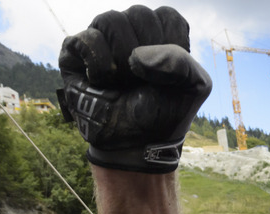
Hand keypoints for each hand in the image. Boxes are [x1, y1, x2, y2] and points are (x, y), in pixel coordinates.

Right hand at [57, 5, 210, 172]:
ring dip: (123, 61)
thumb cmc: (165, 111)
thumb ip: (183, 62)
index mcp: (160, 34)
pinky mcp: (75, 52)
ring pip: (111, 20)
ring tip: (124, 83)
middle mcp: (130, 31)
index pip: (168, 16)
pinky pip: (86, 39)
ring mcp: (102, 39)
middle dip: (148, 54)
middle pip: (140, 14)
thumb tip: (137, 56)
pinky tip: (102, 81)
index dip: (171, 46)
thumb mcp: (195, 86)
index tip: (169, 75)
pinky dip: (99, 63)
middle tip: (144, 81)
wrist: (137, 142)